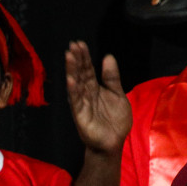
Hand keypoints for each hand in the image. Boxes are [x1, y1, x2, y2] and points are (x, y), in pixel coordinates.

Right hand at [65, 41, 131, 155]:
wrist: (113, 142)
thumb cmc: (115, 120)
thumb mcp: (118, 94)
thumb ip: (112, 77)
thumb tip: (107, 56)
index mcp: (95, 88)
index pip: (88, 69)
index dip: (84, 57)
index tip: (79, 43)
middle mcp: (86, 94)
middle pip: (80, 74)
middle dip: (76, 59)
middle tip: (72, 45)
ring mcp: (82, 104)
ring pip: (76, 84)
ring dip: (72, 70)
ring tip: (68, 56)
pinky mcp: (80, 115)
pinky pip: (76, 101)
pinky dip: (73, 91)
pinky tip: (70, 80)